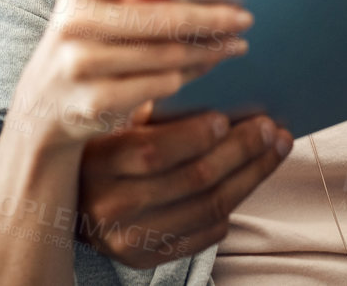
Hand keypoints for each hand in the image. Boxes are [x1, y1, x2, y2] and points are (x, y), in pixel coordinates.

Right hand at [4, 0, 252, 147]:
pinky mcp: (94, 103)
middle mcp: (74, 21)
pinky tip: (209, 68)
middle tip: (247, 16)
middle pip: (162, 14)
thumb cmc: (86, 39)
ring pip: (167, 54)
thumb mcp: (101, 4)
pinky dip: (191, 76)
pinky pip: (160, 86)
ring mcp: (81, 64)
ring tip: (237, 43)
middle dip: (212, 16)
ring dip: (210, 49)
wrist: (42, 103)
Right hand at [76, 105, 293, 266]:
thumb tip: (215, 87)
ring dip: (251, 176)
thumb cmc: (100, 151)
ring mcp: (131, 239)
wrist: (72, 205)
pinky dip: (233, 205)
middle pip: (193, 180)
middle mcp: (111, 207)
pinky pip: (205, 234)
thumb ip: (152, 112)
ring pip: (209, 208)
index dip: (198, 134)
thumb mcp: (111, 124)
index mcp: (98, 165)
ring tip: (275, 149)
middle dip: (241, 150)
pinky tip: (249, 179)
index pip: (155, 152)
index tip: (228, 115)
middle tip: (270, 128)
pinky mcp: (148, 258)